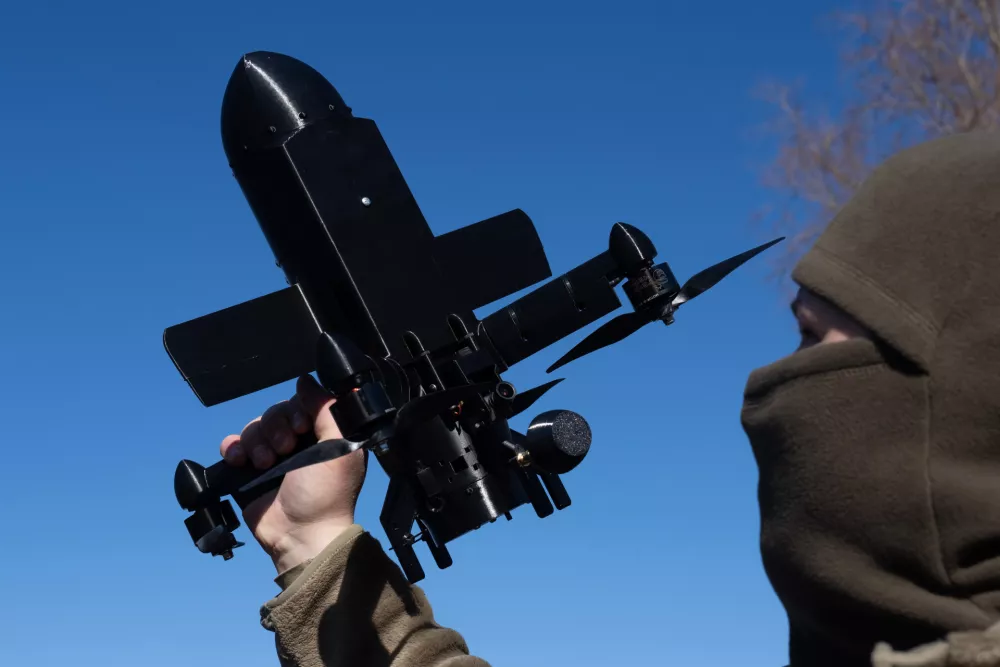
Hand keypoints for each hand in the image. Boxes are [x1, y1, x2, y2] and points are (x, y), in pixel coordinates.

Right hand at [220, 375, 367, 573]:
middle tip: (285, 451)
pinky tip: (241, 461)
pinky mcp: (249, 471)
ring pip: (254, 427)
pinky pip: (233, 445)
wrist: (301, 534)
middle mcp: (298, 442)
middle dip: (276, 428)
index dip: (298, 409)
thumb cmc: (327, 494)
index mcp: (323, 434)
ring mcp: (272, 456)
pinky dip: (233, 448)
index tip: (301, 426)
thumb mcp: (341, 447)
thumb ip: (328, 409)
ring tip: (266, 464)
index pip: (303, 402)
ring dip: (257, 441)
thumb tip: (307, 381)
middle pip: (276, 412)